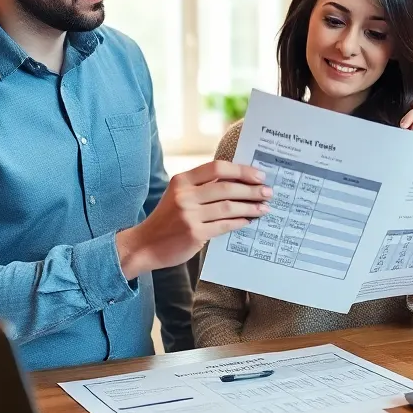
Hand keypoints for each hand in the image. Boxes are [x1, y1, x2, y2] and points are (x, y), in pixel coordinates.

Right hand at [116, 161, 270, 279]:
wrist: (145, 245)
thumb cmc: (167, 219)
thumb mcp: (179, 195)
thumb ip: (203, 187)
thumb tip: (239, 181)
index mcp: (182, 180)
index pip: (217, 168)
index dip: (242, 170)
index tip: (259, 175)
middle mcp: (184, 195)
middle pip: (227, 187)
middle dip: (252, 190)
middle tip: (268, 192)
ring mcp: (189, 215)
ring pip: (229, 207)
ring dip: (250, 207)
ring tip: (264, 208)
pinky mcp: (194, 234)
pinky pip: (224, 226)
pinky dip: (240, 222)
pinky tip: (249, 221)